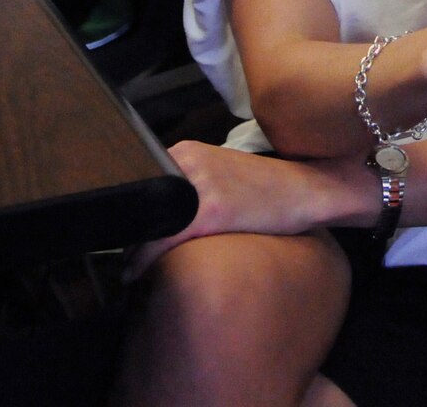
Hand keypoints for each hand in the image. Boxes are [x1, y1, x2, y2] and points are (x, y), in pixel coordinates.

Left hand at [124, 141, 351, 279]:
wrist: (306, 189)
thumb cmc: (266, 188)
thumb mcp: (221, 172)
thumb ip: (189, 182)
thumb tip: (157, 211)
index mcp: (187, 151)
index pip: (141, 182)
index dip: (129, 212)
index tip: (121, 233)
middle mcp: (188, 162)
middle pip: (139, 202)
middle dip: (127, 231)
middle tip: (121, 256)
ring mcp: (199, 185)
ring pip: (146, 223)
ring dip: (131, 250)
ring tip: (126, 269)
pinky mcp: (211, 210)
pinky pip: (164, 240)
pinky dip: (144, 260)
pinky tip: (135, 274)